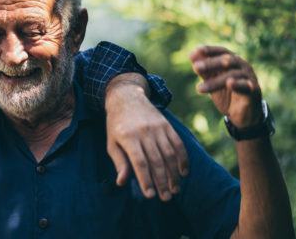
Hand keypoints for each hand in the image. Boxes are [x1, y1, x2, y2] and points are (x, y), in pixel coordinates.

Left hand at [105, 75, 188, 201]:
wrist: (127, 97)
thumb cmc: (117, 125)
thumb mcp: (112, 142)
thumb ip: (119, 162)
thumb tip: (122, 182)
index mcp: (128, 137)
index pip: (140, 162)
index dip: (146, 180)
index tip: (150, 195)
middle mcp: (144, 132)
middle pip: (156, 161)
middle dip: (162, 181)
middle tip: (166, 197)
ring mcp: (157, 128)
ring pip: (169, 154)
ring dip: (174, 174)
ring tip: (175, 189)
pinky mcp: (167, 125)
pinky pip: (178, 143)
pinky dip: (183, 159)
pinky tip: (183, 172)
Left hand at [190, 46, 262, 126]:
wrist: (243, 115)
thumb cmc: (227, 94)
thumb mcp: (213, 81)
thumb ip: (204, 70)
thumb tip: (191, 55)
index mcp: (233, 61)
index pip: (222, 51)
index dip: (210, 50)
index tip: (195, 51)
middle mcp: (243, 66)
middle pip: (227, 60)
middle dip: (210, 63)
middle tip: (195, 67)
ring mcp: (249, 77)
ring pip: (232, 75)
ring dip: (215, 81)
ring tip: (199, 88)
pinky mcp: (254, 90)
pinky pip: (246, 86)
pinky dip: (237, 84)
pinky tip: (229, 83)